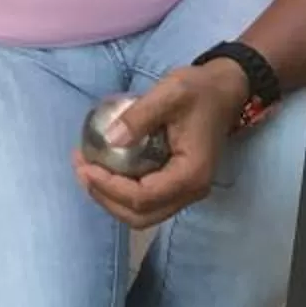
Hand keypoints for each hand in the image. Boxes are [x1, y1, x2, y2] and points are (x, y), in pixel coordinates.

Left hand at [73, 62, 249, 232]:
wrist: (224, 91)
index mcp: (191, 174)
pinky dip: (121, 192)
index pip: (143, 197)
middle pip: (141, 215)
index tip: (85, 165)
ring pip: (142, 213)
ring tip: (87, 170)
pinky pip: (146, 201)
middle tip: (81, 170)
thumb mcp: (170, 92)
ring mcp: (185, 192)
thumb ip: (141, 115)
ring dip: (111, 198)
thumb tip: (111, 139)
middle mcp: (191, 191)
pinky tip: (104, 169)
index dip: (109, 187)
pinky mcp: (178, 185)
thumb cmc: (199, 91)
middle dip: (105, 198)